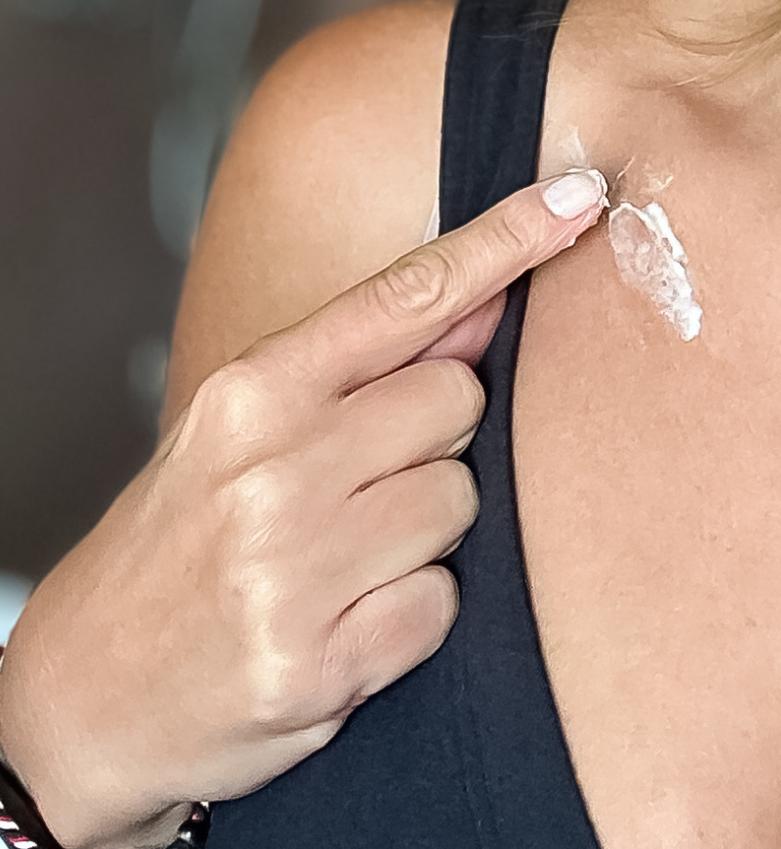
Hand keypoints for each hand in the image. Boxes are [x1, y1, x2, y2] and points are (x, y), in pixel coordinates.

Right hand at [0, 169, 607, 848]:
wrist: (81, 702)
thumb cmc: (180, 548)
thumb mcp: (242, 431)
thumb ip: (363, 368)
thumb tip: (485, 302)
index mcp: (253, 392)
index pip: (408, 295)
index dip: (505, 242)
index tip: (579, 197)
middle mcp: (273, 470)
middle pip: (458, 399)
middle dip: (435, 439)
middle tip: (357, 487)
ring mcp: (294, 568)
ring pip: (461, 499)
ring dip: (424, 533)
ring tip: (343, 561)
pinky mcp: (318, 661)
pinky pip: (443, 601)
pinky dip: (409, 615)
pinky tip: (344, 623)